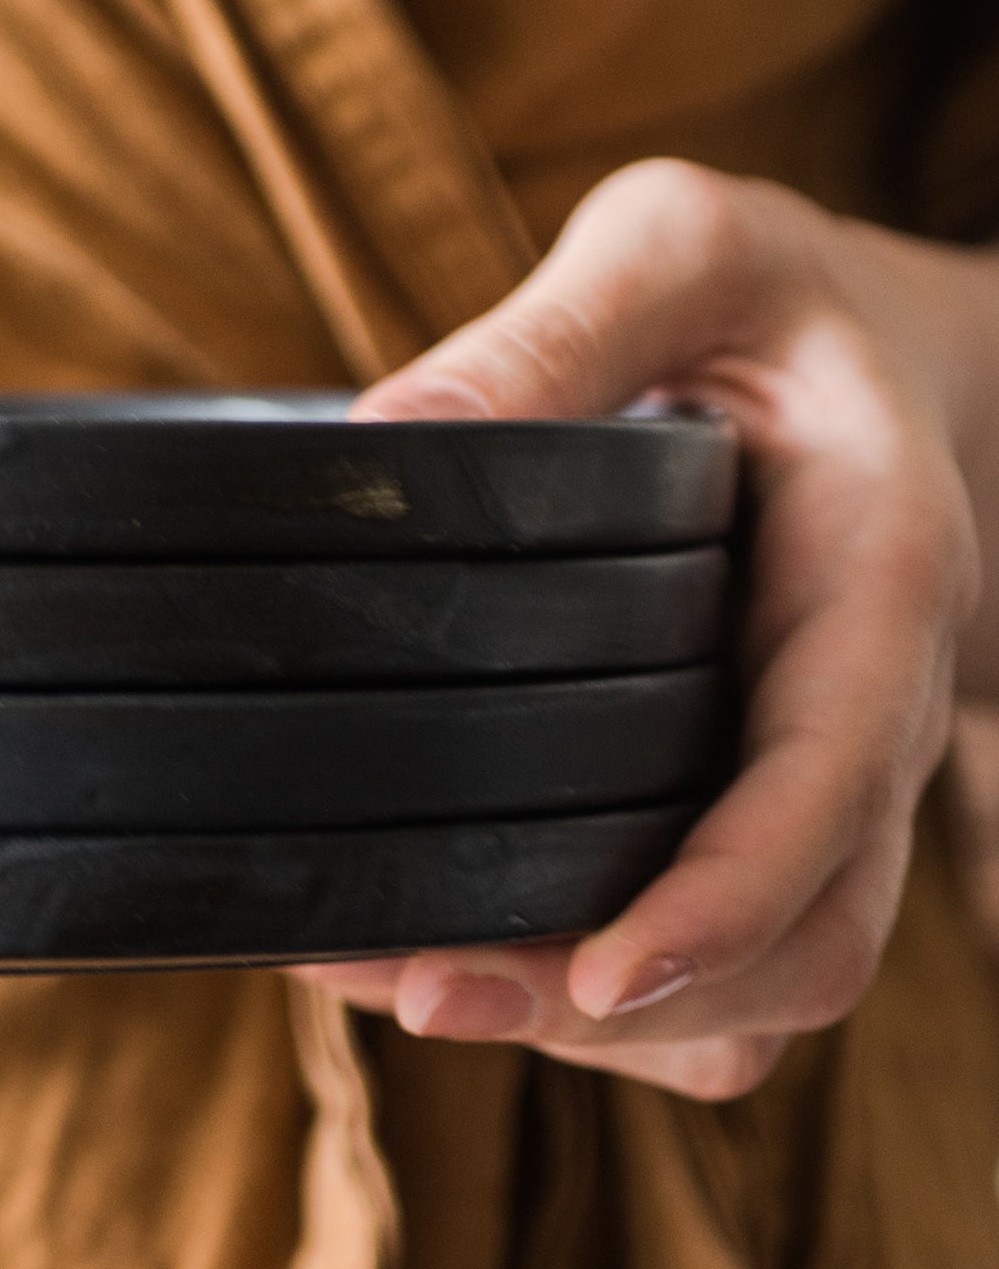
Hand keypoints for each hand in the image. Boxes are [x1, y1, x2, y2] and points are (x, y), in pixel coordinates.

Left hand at [295, 159, 987, 1096]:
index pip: (830, 785)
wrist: (873, 347)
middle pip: (807, 943)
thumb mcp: (686, 243)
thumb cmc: (772, 294)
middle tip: (415, 990)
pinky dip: (595, 1001)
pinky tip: (438, 953)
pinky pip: (717, 966)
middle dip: (627, 1005)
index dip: (726, 901)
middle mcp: (875, 714)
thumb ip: (564, 320)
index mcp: (882, 582)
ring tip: (387, 983)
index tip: (597, 975)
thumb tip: (391, 432)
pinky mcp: (758, 812)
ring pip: (765, 989)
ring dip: (592, 1025)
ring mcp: (828, 784)